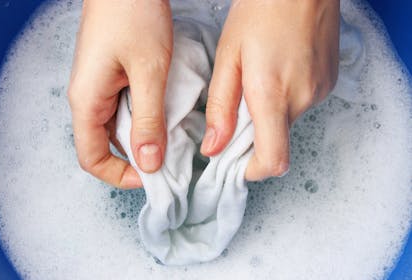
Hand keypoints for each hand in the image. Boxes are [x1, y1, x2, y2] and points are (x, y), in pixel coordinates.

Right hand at [68, 0, 172, 187]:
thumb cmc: (132, 14)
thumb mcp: (149, 72)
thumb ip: (148, 120)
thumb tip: (148, 162)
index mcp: (87, 101)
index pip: (92, 158)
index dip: (120, 174)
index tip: (152, 176)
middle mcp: (87, 98)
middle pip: (105, 145)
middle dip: (136, 157)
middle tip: (169, 157)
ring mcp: (98, 87)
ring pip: (117, 128)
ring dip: (143, 136)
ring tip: (171, 134)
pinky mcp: (111, 77)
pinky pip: (124, 109)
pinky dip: (144, 117)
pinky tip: (164, 111)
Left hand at [201, 0, 339, 180]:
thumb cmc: (261, 12)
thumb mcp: (228, 58)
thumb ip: (220, 107)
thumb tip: (214, 147)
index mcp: (272, 95)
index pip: (272, 160)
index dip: (253, 172)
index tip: (237, 164)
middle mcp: (302, 99)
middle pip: (277, 142)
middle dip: (254, 136)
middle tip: (240, 107)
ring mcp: (319, 91)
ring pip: (287, 122)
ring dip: (270, 114)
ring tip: (259, 81)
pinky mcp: (328, 83)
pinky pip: (301, 105)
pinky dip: (285, 100)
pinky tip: (278, 73)